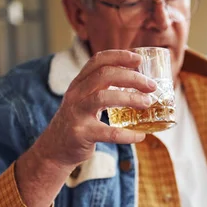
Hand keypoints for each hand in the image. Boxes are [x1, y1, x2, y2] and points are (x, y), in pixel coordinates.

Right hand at [15, 50, 155, 206]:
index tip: (139, 59)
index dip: (119, 56)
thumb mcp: (84, 100)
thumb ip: (102, 88)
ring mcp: (77, 113)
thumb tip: (138, 82)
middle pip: (104, 75)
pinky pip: (108, 132)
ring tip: (147, 103)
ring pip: (103, 98)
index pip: (97, 60)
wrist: (55, 149)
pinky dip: (127, 134)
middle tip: (151, 86)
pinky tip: (140, 135)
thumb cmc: (77, 122)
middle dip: (131, 77)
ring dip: (129, 98)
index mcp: (79, 83)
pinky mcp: (81, 133)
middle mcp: (76, 94)